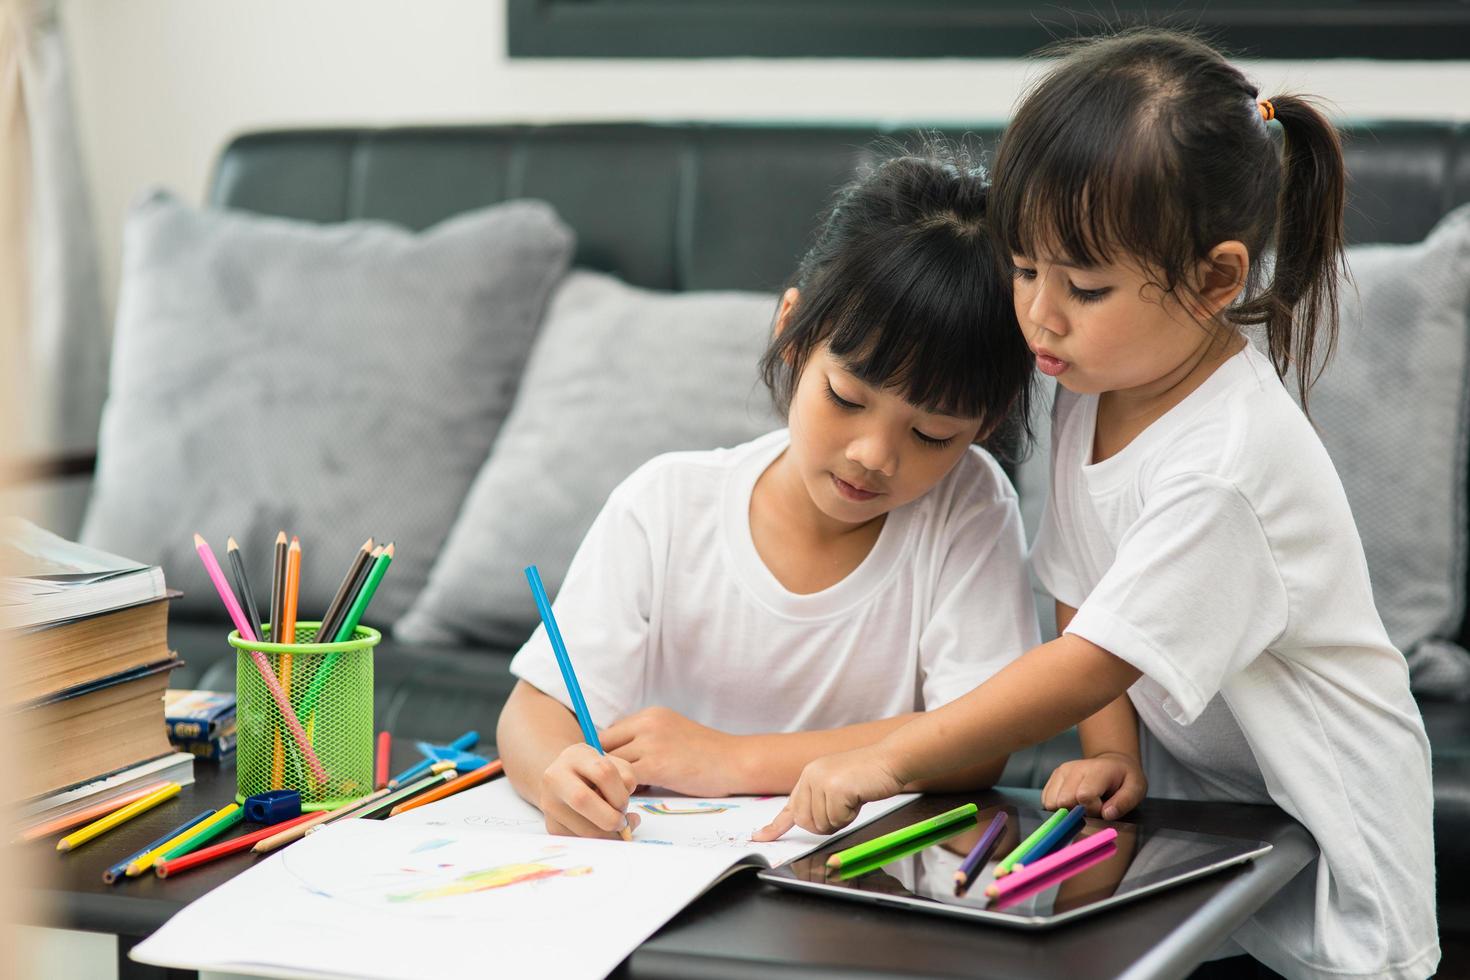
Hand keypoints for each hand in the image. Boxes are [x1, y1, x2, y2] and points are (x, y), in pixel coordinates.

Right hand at [539, 742, 641, 839]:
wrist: (566, 778)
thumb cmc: (596, 772)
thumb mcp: (613, 764)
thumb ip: (626, 783)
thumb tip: (629, 820)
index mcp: (575, 756)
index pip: (603, 773)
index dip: (620, 793)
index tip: (626, 803)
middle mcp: (555, 778)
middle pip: (582, 800)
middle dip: (610, 817)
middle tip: (622, 823)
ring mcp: (549, 803)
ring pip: (580, 828)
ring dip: (607, 834)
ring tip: (617, 827)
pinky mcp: (551, 825)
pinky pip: (579, 841)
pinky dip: (598, 841)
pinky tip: (603, 831)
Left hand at [602, 707, 740, 797]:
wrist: (734, 761)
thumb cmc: (706, 753)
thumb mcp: (672, 733)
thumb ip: (646, 739)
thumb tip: (618, 760)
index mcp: (650, 715)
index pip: (609, 733)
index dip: (607, 755)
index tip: (613, 772)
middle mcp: (646, 724)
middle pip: (603, 745)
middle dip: (605, 767)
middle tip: (612, 785)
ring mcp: (650, 743)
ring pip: (611, 763)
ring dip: (613, 780)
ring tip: (624, 792)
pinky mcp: (656, 765)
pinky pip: (624, 779)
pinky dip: (625, 790)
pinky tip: (637, 796)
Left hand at [752, 747, 904, 840]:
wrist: (890, 760)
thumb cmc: (868, 775)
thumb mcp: (837, 785)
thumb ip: (820, 800)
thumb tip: (805, 822)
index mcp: (809, 775)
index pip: (789, 806)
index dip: (774, 826)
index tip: (759, 838)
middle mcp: (811, 776)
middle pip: (806, 823)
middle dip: (826, 824)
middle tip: (844, 809)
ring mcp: (821, 781)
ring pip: (822, 824)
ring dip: (841, 820)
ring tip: (853, 799)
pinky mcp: (834, 788)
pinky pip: (837, 820)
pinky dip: (850, 816)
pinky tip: (858, 798)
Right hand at [1042, 751, 1146, 820]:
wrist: (1113, 763)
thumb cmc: (1124, 778)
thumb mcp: (1136, 789)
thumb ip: (1124, 802)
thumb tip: (1107, 814)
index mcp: (1097, 770)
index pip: (1083, 796)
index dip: (1092, 809)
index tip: (1103, 808)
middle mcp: (1075, 768)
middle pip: (1064, 801)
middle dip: (1077, 811)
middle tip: (1092, 807)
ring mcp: (1062, 771)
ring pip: (1051, 802)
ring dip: (1066, 809)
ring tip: (1082, 804)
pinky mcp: (1054, 776)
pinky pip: (1046, 799)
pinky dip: (1057, 806)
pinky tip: (1072, 802)